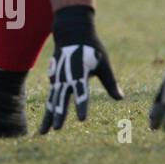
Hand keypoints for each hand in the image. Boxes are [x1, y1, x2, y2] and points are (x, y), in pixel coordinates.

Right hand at [40, 5, 122, 132]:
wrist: (70, 31)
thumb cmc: (90, 47)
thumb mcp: (103, 63)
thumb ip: (110, 82)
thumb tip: (120, 98)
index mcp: (79, 73)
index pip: (81, 92)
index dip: (82, 105)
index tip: (82, 119)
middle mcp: (65, 77)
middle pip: (60, 99)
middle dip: (58, 115)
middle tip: (56, 130)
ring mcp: (57, 77)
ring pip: (51, 100)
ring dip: (49, 116)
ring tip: (44, 132)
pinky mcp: (54, 78)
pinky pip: (51, 95)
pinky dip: (49, 107)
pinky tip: (49, 117)